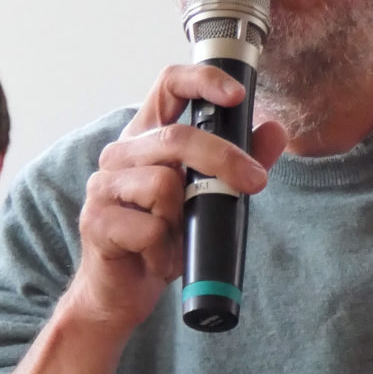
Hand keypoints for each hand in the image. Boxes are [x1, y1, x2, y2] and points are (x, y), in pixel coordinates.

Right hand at [65, 63, 286, 339]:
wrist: (121, 292)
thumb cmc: (160, 240)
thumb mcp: (206, 200)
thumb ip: (237, 164)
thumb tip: (275, 131)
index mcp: (145, 137)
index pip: (168, 85)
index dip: (203, 81)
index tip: (237, 96)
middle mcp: (120, 153)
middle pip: (177, 138)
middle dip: (225, 160)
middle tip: (255, 183)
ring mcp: (103, 186)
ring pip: (163, 185)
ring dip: (183, 220)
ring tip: (178, 239)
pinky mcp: (97, 222)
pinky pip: (149, 229)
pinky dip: (165, 251)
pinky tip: (158, 259)